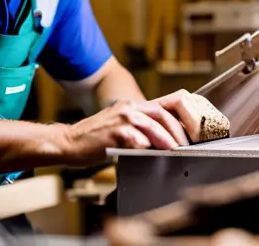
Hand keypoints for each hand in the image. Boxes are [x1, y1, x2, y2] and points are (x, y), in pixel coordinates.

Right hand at [64, 93, 191, 165]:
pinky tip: (151, 153)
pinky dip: (146, 145)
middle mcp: (128, 108)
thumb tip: (167, 141)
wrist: (69, 142)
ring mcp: (121, 119)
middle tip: (185, 145)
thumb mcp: (121, 127)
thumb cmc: (96, 139)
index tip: (189, 131)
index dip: (179, 117)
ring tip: (175, 150)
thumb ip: (141, 129)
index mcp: (132, 106)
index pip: (163, 105)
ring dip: (167, 139)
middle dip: (177, 130)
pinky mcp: (114, 133)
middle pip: (162, 113)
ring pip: (152, 124)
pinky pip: (136, 138)